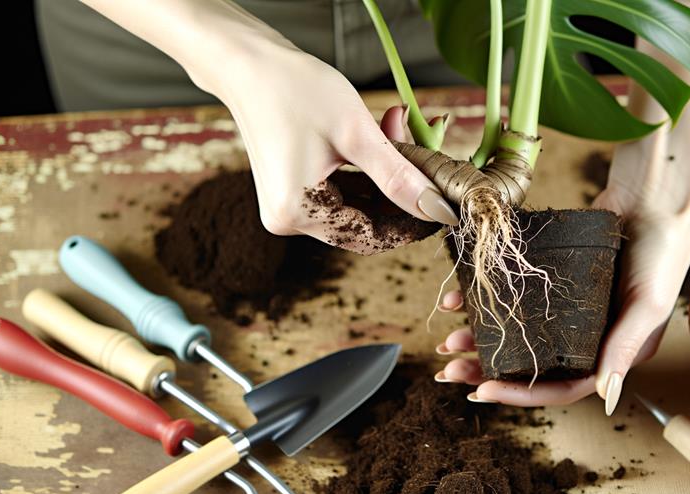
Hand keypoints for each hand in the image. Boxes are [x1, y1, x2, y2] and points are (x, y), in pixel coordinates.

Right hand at [79, 0, 457, 254]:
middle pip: (366, 219)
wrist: (247, 62)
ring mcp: (289, 206)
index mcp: (298, 214)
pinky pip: (341, 190)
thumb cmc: (294, 90)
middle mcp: (289, 220)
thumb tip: (438, 212)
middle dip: (399, 187)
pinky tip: (381, 136)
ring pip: (358, 203)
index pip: (373, 235)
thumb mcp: (356, 134)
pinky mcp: (292, 190)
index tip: (443, 199)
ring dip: (385, 173)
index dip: (412, 221)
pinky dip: (365, 169)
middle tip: (423, 147)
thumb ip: (400, 178)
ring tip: (398, 128)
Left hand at [433, 134, 689, 413]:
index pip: (561, 388)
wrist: (656, 197)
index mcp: (611, 354)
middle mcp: (587, 336)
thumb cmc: (663, 253)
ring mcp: (568, 308)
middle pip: (531, 365)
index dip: (520, 393)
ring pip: (517, 333)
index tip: (481, 390)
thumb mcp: (647, 305)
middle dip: (488, 371)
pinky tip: (458, 295)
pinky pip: (515, 296)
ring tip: (448, 340)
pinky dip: (487, 298)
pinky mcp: (553, 279)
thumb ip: (623, 348)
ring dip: (481, 337)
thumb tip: (604, 396)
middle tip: (449, 370)